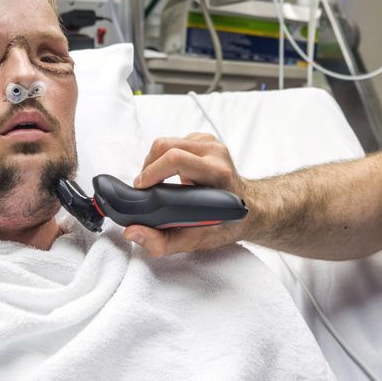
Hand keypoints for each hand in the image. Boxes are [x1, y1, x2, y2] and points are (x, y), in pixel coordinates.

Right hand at [123, 133, 250, 256]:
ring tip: (155, 182)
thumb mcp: (194, 240)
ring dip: (154, 162)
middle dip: (147, 167)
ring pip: (167, 142)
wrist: (248, 208)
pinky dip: (164, 157)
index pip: (176, 159)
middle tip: (145, 188)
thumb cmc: (224, 223)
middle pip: (165, 146)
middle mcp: (215, 153)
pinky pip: (174, 141)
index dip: (152, 171)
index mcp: (216, 172)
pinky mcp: (205, 139)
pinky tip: (169, 174)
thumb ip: (161, 242)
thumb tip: (133, 232)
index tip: (141, 188)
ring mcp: (211, 143)